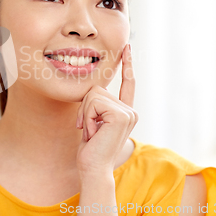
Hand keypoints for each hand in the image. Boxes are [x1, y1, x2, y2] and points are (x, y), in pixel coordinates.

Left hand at [75, 43, 137, 176]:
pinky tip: (92, 132)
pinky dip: (87, 117)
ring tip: (91, 132)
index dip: (127, 64)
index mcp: (125, 112)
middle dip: (84, 108)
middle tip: (88, 129)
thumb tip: (92, 88)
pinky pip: (93, 102)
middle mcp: (130, 110)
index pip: (128, 83)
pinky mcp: (121, 115)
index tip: (126, 47)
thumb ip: (97, 106)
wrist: (93, 168)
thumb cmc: (90, 149)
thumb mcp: (93, 122)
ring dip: (85, 114)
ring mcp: (128, 112)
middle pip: (97, 89)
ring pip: (93, 95)